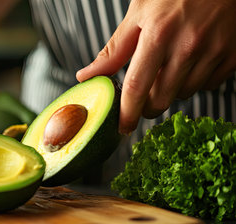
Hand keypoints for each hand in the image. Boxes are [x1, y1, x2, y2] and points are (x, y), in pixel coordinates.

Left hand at [76, 0, 235, 133]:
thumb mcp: (138, 13)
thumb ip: (114, 49)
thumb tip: (87, 75)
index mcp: (158, 35)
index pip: (137, 86)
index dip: (127, 112)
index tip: (123, 126)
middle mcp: (187, 46)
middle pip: (161, 99)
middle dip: (147, 106)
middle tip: (142, 97)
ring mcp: (213, 51)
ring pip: (184, 94)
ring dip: (171, 90)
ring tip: (168, 67)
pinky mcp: (232, 56)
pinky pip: (209, 85)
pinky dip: (195, 81)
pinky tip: (190, 62)